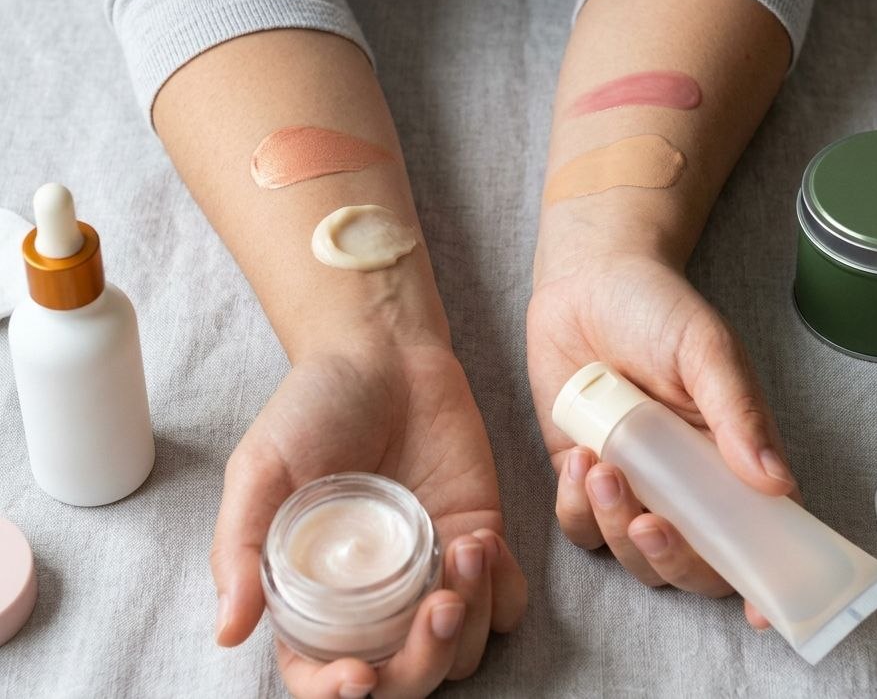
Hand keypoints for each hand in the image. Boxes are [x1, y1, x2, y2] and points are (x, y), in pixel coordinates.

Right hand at [210, 339, 526, 698]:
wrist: (383, 353)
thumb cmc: (314, 405)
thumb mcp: (261, 468)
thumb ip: (240, 545)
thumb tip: (228, 632)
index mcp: (312, 590)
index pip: (318, 673)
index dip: (333, 693)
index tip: (358, 678)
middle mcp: (373, 595)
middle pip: (402, 678)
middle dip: (422, 665)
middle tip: (436, 609)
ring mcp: (428, 570)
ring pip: (462, 650)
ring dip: (469, 625)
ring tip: (463, 551)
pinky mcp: (476, 536)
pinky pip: (506, 602)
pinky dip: (503, 593)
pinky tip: (484, 543)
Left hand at [527, 250, 797, 627]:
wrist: (587, 282)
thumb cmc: (656, 308)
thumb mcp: (706, 350)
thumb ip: (737, 412)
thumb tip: (778, 484)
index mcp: (727, 460)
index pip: (752, 536)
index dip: (755, 578)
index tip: (755, 609)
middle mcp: (679, 482)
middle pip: (685, 562)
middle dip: (667, 558)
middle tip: (648, 521)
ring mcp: (627, 480)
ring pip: (627, 551)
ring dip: (614, 527)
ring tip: (600, 466)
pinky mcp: (578, 470)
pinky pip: (577, 521)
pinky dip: (575, 507)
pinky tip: (575, 457)